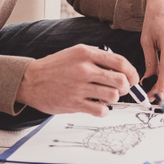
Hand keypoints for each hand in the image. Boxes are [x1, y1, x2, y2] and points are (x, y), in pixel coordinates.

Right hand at [16, 44, 138, 116]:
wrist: (30, 80)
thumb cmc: (55, 67)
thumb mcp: (76, 53)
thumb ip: (97, 58)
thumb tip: (121, 69)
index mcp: (86, 53)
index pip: (120, 62)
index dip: (132, 72)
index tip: (133, 79)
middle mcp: (84, 69)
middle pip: (121, 80)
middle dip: (126, 88)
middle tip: (121, 90)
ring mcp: (79, 87)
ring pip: (113, 96)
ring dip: (114, 99)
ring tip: (106, 97)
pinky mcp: (74, 103)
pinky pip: (100, 110)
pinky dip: (103, 110)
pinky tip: (97, 106)